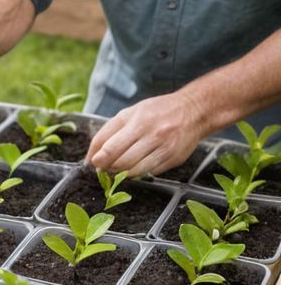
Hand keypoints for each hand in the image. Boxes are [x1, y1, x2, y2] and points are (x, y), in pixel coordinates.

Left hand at [86, 93, 206, 175]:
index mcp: (139, 121)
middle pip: (121, 162)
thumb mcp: (129, 114)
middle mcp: (153, 135)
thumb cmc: (157, 111)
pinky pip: (148, 173)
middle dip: (107, 168)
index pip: (110, 148)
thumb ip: (107, 133)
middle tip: (104, 167)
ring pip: (134, 171)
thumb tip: (90, 157)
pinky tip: (134, 166)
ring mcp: (165, 149)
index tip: (93, 162)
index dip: (98, 159)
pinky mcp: (173, 160)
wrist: (194, 111)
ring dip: (120, 174)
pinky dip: (136, 173)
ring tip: (117, 168)